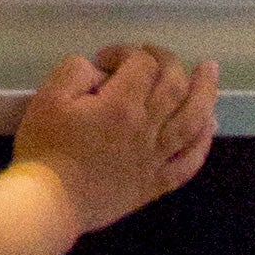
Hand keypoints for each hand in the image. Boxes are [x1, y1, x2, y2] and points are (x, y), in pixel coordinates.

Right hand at [16, 40, 216, 234]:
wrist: (49, 203)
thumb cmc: (44, 149)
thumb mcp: (47, 97)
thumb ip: (75, 71)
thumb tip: (99, 70)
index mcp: (121, 105)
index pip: (141, 64)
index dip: (126, 51)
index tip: (105, 59)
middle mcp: (147, 128)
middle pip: (174, 86)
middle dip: (169, 62)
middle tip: (154, 54)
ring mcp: (155, 158)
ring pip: (192, 120)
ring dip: (205, 92)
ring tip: (210, 72)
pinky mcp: (155, 183)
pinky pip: (189, 163)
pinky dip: (203, 142)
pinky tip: (209, 126)